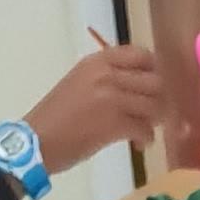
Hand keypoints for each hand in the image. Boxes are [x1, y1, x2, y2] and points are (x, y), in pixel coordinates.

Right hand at [26, 38, 166, 175]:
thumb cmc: (57, 116)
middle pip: (154, 80)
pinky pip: (146, 129)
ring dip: (156, 121)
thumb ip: (107, 79)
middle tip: (155, 114)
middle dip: (161, 100)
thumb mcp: (81, 83)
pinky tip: (139, 144)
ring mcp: (112, 97)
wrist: (38, 140)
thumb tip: (136, 88)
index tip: (153, 88)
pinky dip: (147, 139)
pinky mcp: (114, 124)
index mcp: (98, 60)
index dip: (154, 72)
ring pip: (155, 105)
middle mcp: (107, 74)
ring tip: (146, 130)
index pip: (141, 55)